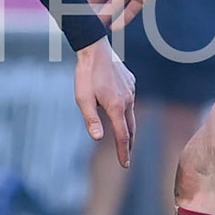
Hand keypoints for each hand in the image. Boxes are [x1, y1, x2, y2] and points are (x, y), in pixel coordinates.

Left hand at [74, 39, 135, 167]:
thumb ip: (91, 119)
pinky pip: (129, 100)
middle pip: (131, 128)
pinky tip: (119, 108)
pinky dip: (125, 109)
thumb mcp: (83, 99)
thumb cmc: (86, 75)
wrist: (95, 49)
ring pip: (131, 113)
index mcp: (116, 107)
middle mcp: (127, 100)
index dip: (123, 152)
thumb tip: (97, 138)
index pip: (123, 135)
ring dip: (128, 126)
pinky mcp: (130, 82)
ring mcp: (131, 91)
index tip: (125, 164)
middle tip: (127, 156)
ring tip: (124, 137)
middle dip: (129, 143)